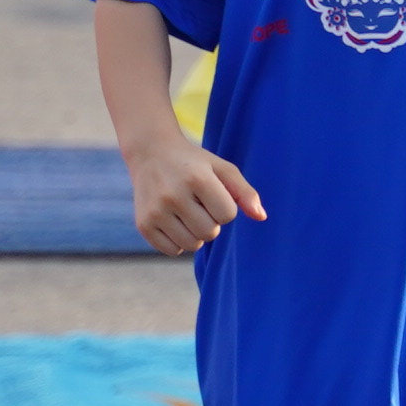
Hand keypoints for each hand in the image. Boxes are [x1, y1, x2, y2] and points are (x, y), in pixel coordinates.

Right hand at [123, 134, 265, 253]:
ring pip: (192, 244)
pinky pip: (172, 251)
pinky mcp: (143, 225)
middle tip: (201, 205)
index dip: (226, 208)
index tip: (215, 195)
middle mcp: (173, 195)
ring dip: (197, 234)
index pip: (227, 214)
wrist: (151, 154)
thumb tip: (262, 217)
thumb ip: (245, 192)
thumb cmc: (195, 163)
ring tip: (188, 213)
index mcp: (197, 178)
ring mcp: (155, 211)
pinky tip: (174, 222)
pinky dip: (179, 242)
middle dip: (212, 222)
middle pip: (210, 232)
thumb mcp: (223, 169)